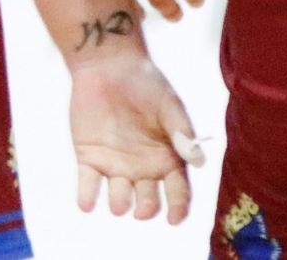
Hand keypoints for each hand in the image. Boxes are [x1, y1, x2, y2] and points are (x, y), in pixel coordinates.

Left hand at [67, 48, 202, 223]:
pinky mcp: (89, 158)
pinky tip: (87, 203)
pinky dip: (87, 196)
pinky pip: (87, 184)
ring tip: (119, 204)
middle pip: (148, 196)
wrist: (108, 67)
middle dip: (147, 207)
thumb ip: (182, 133)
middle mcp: (143, 164)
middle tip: (144, 210)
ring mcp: (115, 163)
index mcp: (167, 153)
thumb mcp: (169, 106)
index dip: (178, 204)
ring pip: (118, 194)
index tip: (176, 218)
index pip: (177, 186)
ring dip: (119, 203)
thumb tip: (199, 161)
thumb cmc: (146, 83)